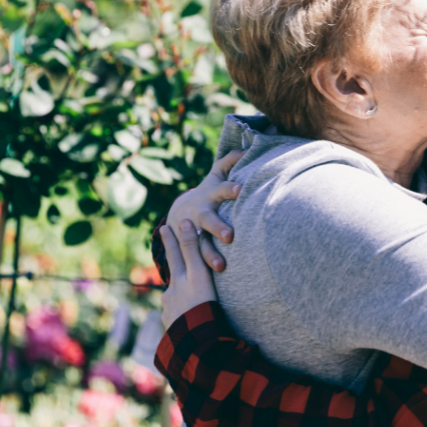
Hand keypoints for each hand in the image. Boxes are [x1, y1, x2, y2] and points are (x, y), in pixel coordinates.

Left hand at [157, 219, 217, 330]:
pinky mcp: (174, 329)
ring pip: (175, 300)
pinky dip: (183, 317)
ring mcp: (170, 313)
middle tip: (178, 268)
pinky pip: (178, 319)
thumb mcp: (199, 274)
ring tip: (192, 302)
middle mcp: (171, 294)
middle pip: (174, 279)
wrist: (197, 342)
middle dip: (176, 272)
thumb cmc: (202, 305)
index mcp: (179, 280)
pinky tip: (190, 321)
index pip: (175, 255)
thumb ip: (192, 249)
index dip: (171, 241)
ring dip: (181, 298)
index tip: (164, 228)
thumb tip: (183, 221)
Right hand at [162, 150, 243, 272]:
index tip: (241, 190)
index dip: (231, 189)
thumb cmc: (209, 192)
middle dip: (218, 227)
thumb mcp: (216, 174)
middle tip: (230, 236)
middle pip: (209, 220)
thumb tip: (248, 146)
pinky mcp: (192, 248)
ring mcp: (195, 232)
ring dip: (210, 255)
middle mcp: (201, 213)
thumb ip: (230, 160)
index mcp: (211, 194)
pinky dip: (204, 269)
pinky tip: (213, 281)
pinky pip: (197, 259)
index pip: (222, 189)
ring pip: (201, 244)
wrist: (179, 213)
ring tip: (221, 267)